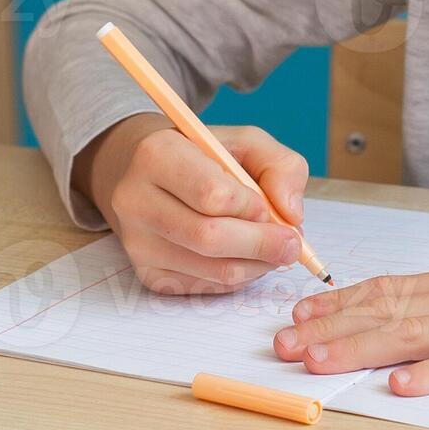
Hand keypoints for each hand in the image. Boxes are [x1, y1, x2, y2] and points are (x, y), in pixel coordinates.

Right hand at [73, 115, 308, 294]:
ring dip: (256, 265)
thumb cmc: (203, 156)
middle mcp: (135, 200)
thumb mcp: (246, 142)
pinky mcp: (147, 275)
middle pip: (209, 239)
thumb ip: (281, 167)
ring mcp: (137, 243)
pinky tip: (242, 257)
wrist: (147, 174)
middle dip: (262, 245)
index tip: (266, 207)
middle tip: (292, 244)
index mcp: (156, 155)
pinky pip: (207, 287)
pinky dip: (238, 277)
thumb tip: (293, 215)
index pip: (212, 195)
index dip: (251, 207)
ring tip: (271, 249)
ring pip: (213, 270)